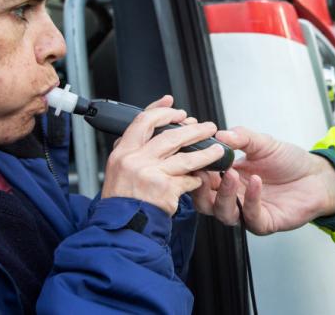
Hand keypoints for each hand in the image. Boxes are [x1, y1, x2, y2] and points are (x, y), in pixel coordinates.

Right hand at [101, 95, 225, 215]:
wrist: (120, 229)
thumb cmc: (121, 201)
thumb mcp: (116, 170)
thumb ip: (132, 150)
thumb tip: (149, 130)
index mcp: (123, 152)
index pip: (143, 121)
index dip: (161, 110)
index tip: (174, 105)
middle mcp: (135, 160)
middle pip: (170, 135)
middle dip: (193, 129)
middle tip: (207, 127)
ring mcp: (150, 174)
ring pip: (186, 157)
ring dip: (206, 152)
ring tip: (217, 149)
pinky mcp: (165, 189)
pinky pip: (188, 179)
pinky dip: (196, 179)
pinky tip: (200, 179)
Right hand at [190, 126, 334, 234]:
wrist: (316, 176)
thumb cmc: (288, 162)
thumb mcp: (263, 143)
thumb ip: (241, 137)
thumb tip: (220, 133)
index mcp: (227, 178)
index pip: (201, 179)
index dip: (194, 170)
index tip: (192, 156)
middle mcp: (233, 198)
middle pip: (204, 202)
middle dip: (200, 188)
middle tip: (203, 171)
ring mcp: (247, 212)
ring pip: (223, 213)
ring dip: (224, 194)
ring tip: (231, 174)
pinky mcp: (264, 223)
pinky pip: (251, 217)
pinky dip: (251, 200)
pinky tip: (255, 182)